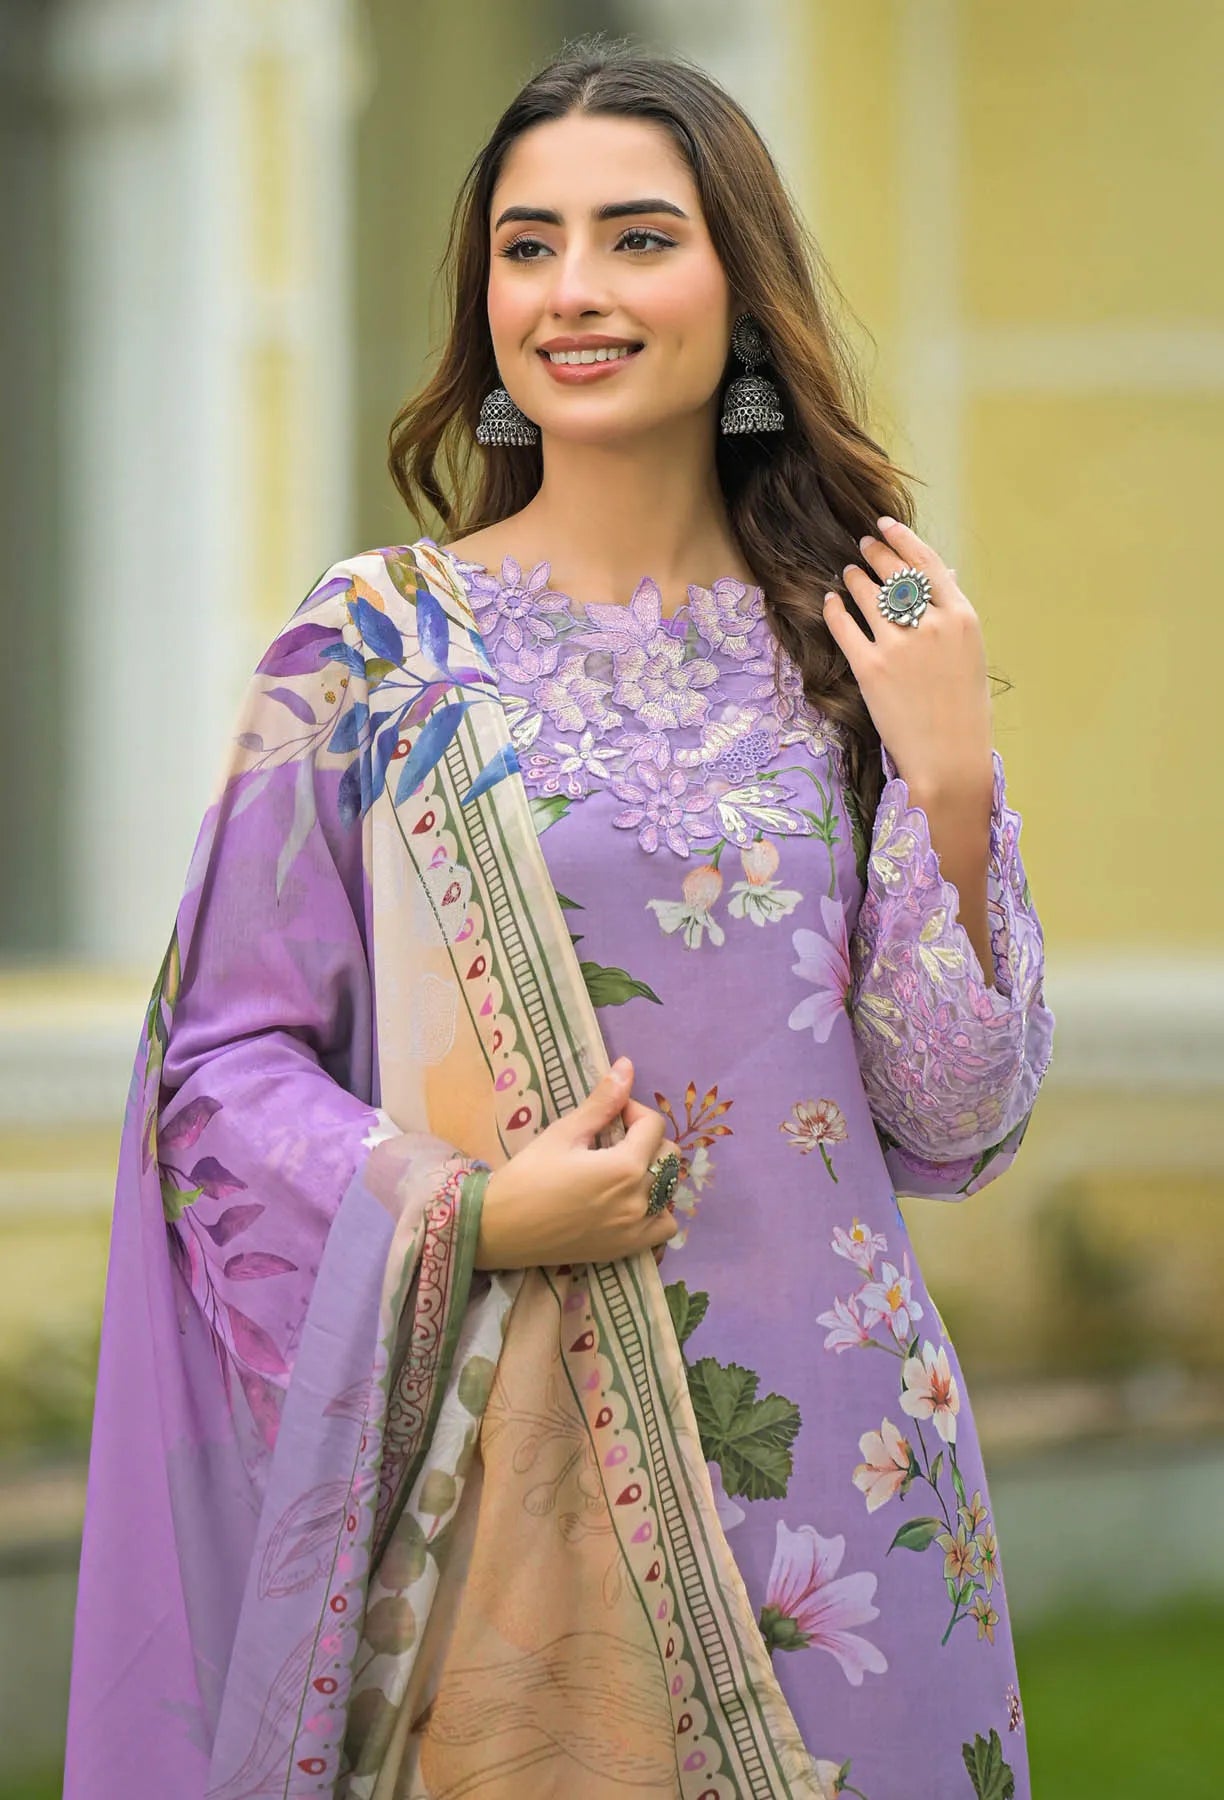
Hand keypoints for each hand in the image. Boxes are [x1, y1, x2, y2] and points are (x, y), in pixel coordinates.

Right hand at [473, 1056, 679, 1270]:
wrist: (500, 1229)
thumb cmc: (527, 1176)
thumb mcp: (564, 1133)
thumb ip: (602, 1102)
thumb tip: (627, 1065)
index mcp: (625, 1166)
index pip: (653, 1125)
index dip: (632, 1112)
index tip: (609, 1116)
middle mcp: (639, 1199)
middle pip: (668, 1156)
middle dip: (645, 1139)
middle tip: (613, 1140)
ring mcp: (636, 1228)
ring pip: (669, 1189)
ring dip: (654, 1173)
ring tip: (622, 1170)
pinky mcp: (627, 1248)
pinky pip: (664, 1227)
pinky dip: (657, 1211)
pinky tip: (633, 1202)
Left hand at [822, 517, 993, 800]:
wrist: (948, 759)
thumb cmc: (964, 710)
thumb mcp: (970, 654)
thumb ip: (953, 614)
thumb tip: (942, 574)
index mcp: (961, 618)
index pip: (927, 563)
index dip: (903, 539)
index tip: (886, 526)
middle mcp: (930, 625)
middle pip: (895, 572)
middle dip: (875, 552)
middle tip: (863, 545)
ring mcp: (898, 646)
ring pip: (867, 593)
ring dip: (855, 578)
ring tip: (849, 574)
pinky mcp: (870, 669)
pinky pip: (844, 626)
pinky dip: (835, 609)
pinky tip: (831, 602)